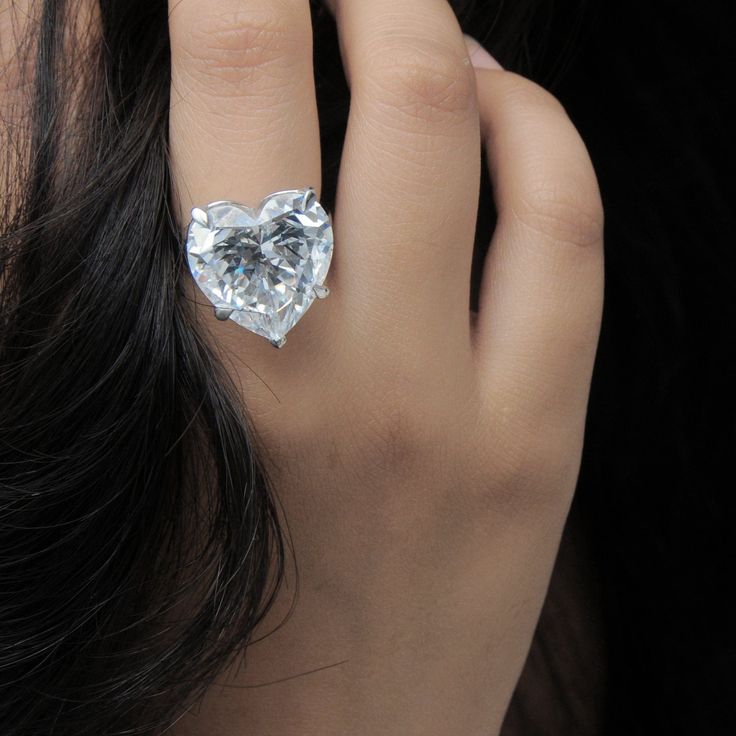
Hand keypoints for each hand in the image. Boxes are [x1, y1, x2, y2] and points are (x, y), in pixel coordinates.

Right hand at [168, 0, 603, 732]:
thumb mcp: (143, 438)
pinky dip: (536, 134)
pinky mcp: (539, 447)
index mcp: (190, 365)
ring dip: (430, 26)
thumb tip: (185, 136)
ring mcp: (452, 406)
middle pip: (345, 80)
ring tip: (396, 9)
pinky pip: (563, 231)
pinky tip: (496, 108)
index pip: (211, 89)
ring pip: (467, 129)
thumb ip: (153, 282)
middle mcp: (325, 367)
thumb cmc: (193, 622)